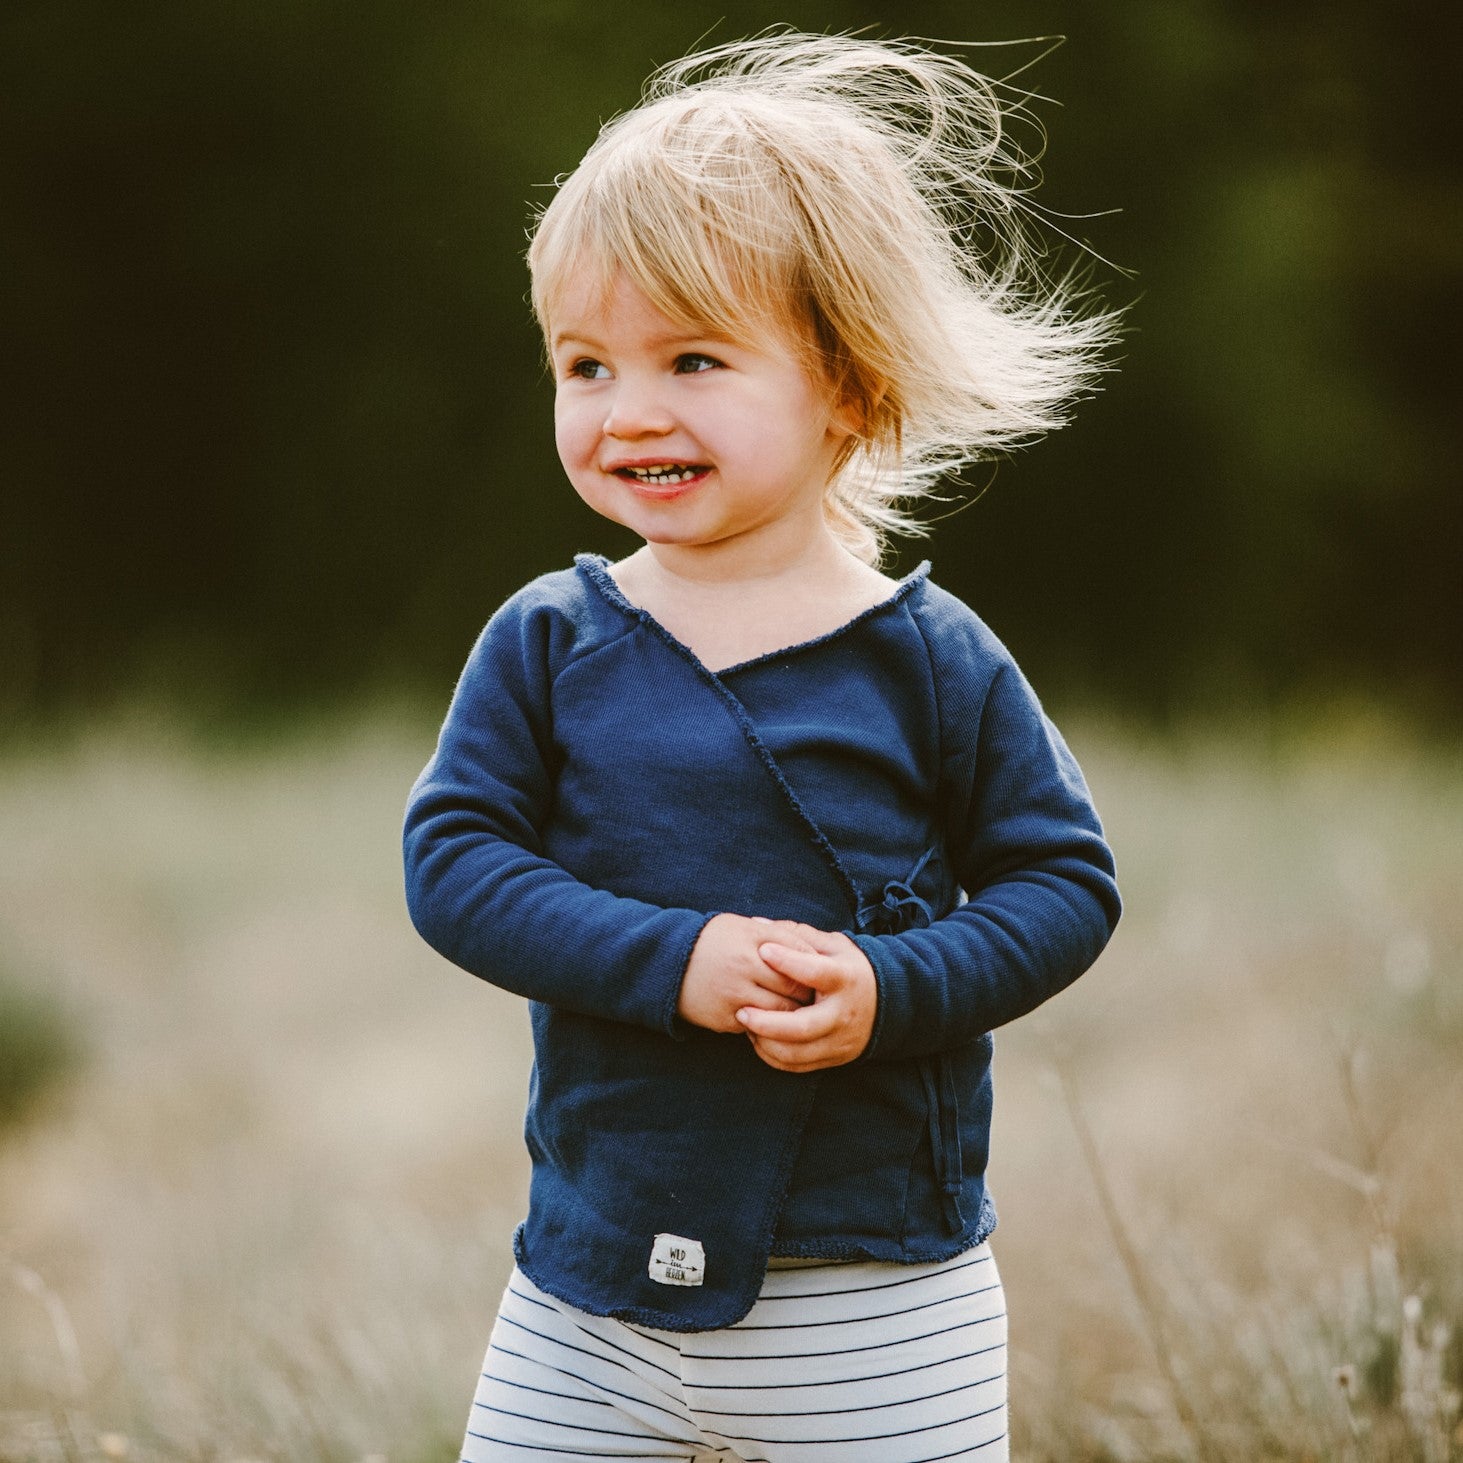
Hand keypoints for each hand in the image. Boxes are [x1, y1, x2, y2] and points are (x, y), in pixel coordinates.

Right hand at [678, 915, 815, 1032]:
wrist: (667, 962)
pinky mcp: (724, 1018)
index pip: (799, 956)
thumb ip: (778, 935)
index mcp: (752, 941)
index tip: (819, 973)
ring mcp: (734, 996)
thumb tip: (813, 951)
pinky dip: (769, 1025)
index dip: (813, 967)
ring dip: (792, 1014)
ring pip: (780, 1013)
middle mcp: (744, 968)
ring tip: (797, 1010)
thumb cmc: (713, 940)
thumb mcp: (744, 927)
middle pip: (794, 988)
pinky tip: (772, 1020)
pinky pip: (758, 1027)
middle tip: (817, 997)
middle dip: (809, 994)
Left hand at [737, 925, 876, 1071]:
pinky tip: (758, 1038)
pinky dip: (772, 1056)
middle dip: (768, 1022)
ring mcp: (839, 1040)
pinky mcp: (833, 1058)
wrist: (885, 1003)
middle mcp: (843, 1013)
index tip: (762, 950)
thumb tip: (758, 924)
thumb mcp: (833, 946)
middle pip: (803, 1026)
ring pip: (796, 1052)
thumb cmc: (848, 969)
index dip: (789, 962)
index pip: (816, 972)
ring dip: (765, 1041)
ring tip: (746, 1024)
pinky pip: (797, 1066)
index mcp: (845, 979)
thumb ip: (797, 936)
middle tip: (742, 1011)